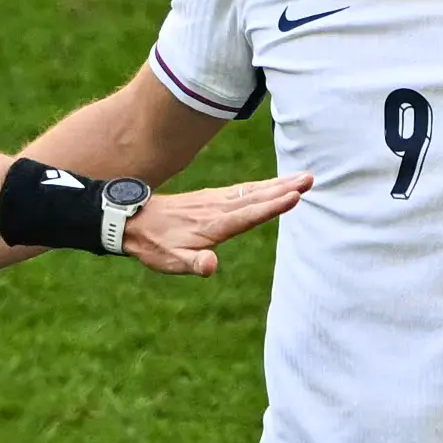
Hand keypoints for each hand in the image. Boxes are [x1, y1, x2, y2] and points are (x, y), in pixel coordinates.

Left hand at [123, 172, 310, 276]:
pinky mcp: (213, 198)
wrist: (133, 221)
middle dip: (284, 188)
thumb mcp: (171, 261)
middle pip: (257, 197)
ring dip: (279, 184)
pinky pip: (244, 189)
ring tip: (303, 177)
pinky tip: (275, 184)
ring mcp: (216, 201)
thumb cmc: (154, 246)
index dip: (272, 207)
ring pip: (253, 190)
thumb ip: (193, 263)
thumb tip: (211, 266)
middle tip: (310, 179)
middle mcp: (218, 209)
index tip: (294, 196)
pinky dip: (263, 185)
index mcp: (213, 225)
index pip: (248, 215)